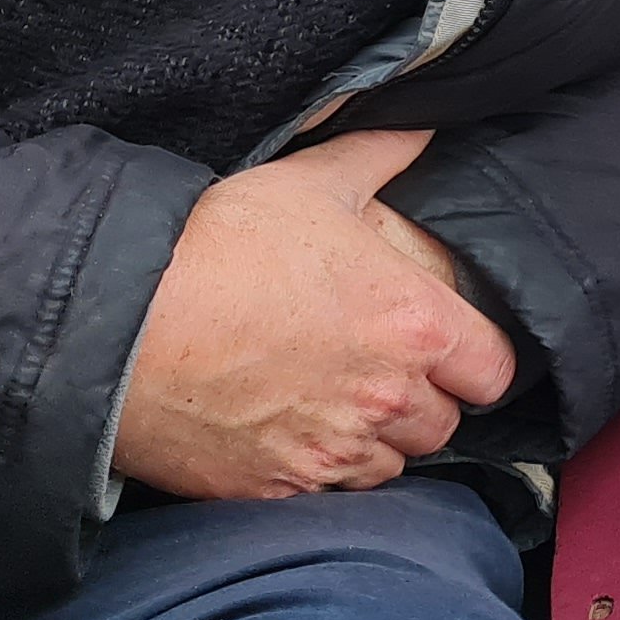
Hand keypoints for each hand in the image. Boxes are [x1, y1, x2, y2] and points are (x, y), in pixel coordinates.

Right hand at [111, 129, 517, 500]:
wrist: (125, 325)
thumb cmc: (223, 247)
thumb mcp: (312, 180)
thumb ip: (382, 153)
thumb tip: (423, 125)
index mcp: (412, 323)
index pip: (493, 370)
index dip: (477, 358)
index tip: (452, 346)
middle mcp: (384, 397)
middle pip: (443, 423)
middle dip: (423, 398)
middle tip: (380, 365)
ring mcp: (331, 451)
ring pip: (390, 464)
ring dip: (375, 438)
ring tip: (332, 396)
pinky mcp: (277, 489)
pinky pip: (327, 494)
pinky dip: (320, 469)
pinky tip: (289, 428)